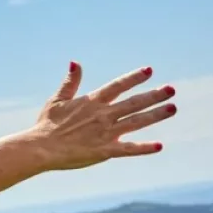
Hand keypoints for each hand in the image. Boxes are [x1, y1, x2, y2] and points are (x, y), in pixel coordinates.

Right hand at [25, 62, 178, 170]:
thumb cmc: (46, 124)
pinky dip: (144, 148)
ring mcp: (105, 133)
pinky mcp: (104, 151)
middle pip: (134, 103)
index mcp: (92, 102)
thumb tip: (76, 62)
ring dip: (156, 115)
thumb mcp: (57, 100)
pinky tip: (159, 146)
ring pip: (136, 122)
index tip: (149, 70)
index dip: (134, 78)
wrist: (40, 148)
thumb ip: (70, 82)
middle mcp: (103, 115)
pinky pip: (128, 149)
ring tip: (172, 108)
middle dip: (154, 95)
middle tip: (171, 89)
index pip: (118, 86)